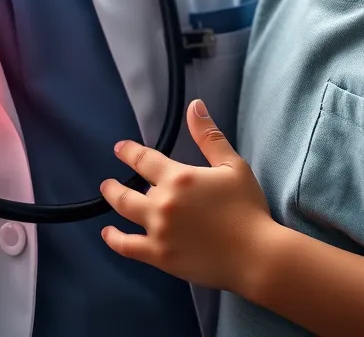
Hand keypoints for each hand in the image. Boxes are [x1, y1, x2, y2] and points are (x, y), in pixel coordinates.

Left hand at [100, 99, 273, 293]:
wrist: (256, 255)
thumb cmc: (247, 208)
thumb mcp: (232, 165)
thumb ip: (209, 136)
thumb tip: (194, 106)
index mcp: (179, 177)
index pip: (144, 160)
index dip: (129, 152)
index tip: (120, 148)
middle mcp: (163, 202)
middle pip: (127, 190)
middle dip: (114, 184)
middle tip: (107, 182)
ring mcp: (159, 231)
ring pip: (125, 214)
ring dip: (113, 202)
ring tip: (108, 197)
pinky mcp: (160, 256)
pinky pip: (128, 247)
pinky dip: (114, 240)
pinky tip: (108, 235)